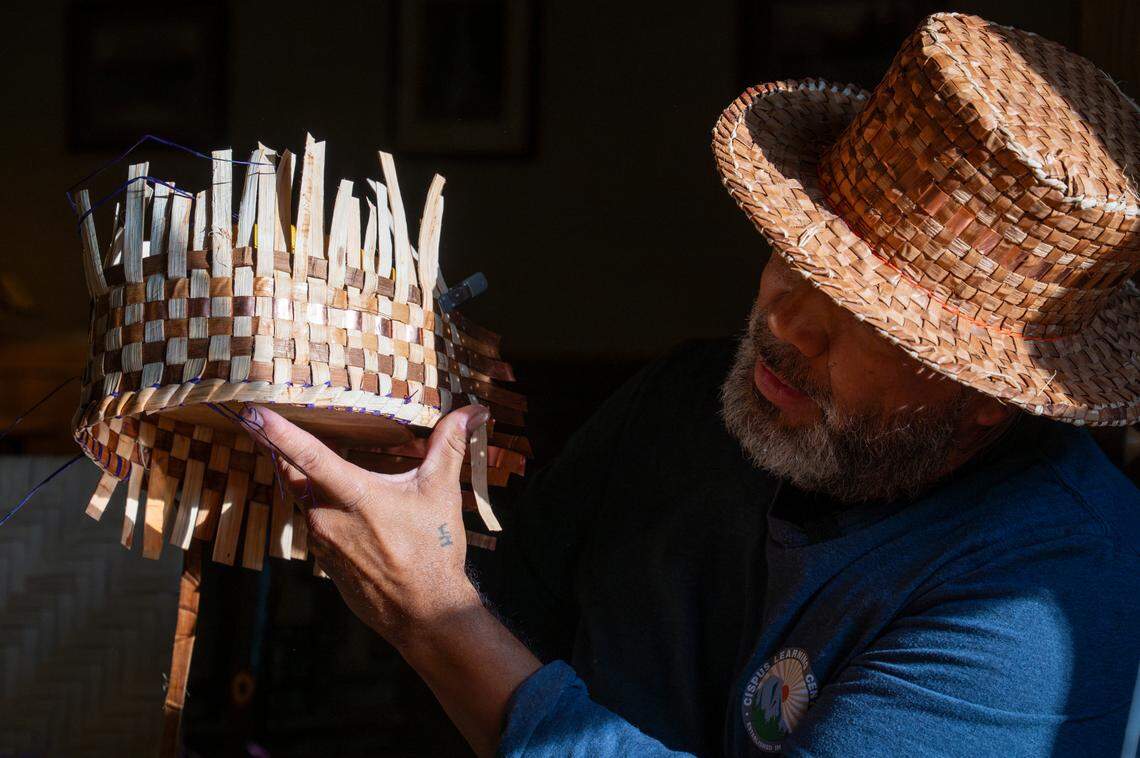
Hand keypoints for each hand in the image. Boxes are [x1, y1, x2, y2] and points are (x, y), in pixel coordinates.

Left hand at [241, 403, 490, 644]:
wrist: (423, 613)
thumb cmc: (433, 552)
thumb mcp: (441, 493)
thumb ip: (449, 446)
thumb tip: (474, 411)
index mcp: (354, 496)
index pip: (307, 455)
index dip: (278, 432)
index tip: (251, 412)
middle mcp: (327, 518)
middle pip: (290, 472)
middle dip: (276, 446)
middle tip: (266, 422)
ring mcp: (320, 541)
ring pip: (299, 497)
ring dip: (299, 475)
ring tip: (304, 455)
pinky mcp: (322, 559)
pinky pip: (310, 522)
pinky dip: (315, 503)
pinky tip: (334, 500)